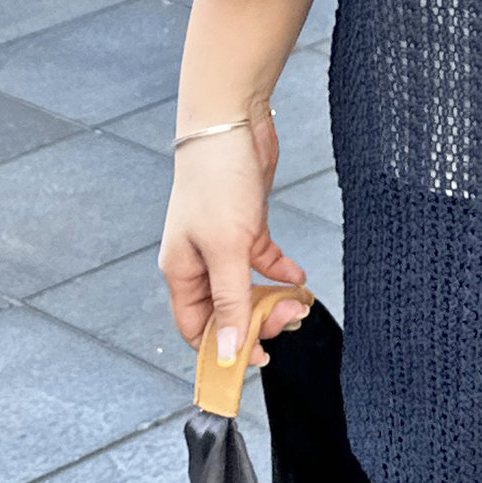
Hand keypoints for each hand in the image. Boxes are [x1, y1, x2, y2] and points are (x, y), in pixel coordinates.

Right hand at [157, 113, 306, 370]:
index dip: (223, 349)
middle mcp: (199, 260)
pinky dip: (280, 271)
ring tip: (299, 303)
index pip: (196, 327)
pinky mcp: (246, 223)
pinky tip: (299, 279)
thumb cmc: (218, 181)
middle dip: (257, 321)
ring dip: (272, 299)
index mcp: (181, 271)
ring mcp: (223, 241)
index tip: (258, 359)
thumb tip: (225, 353)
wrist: (232, 123)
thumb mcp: (227, 249)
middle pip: (225, 310)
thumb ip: (230, 301)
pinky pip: (262, 259)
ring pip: (246, 286)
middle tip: (290, 319)